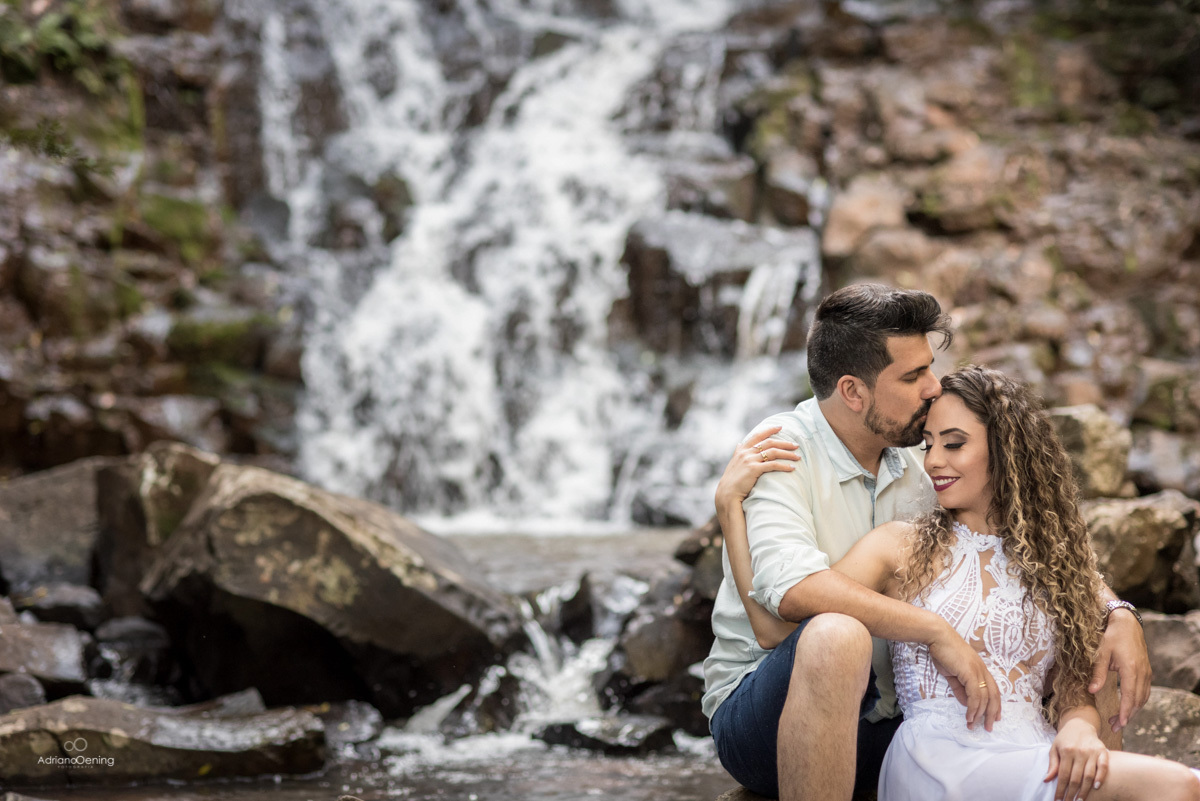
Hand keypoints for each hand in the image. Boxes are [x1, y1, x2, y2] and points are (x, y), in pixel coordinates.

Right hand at [714, 426, 799, 510]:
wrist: (727, 492)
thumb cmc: (732, 479)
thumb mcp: (733, 462)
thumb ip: (738, 452)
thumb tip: (739, 443)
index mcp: (742, 449)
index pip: (758, 435)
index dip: (769, 430)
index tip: (780, 427)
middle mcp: (746, 452)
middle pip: (769, 443)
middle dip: (784, 443)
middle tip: (796, 445)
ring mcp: (750, 460)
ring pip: (773, 452)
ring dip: (787, 454)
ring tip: (797, 457)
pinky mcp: (754, 469)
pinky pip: (773, 465)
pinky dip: (784, 466)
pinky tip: (792, 468)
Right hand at [926, 623, 1000, 730]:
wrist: (938, 637)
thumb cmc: (943, 652)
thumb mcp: (952, 674)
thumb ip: (960, 689)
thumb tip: (966, 703)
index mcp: (980, 670)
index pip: (993, 690)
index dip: (995, 705)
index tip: (994, 717)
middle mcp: (983, 671)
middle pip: (994, 697)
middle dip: (991, 714)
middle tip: (988, 728)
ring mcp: (978, 672)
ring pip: (985, 698)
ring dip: (979, 714)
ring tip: (972, 724)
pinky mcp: (971, 673)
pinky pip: (975, 695)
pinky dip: (973, 707)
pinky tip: (969, 715)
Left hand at [1045, 718, 1107, 800]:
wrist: (1080, 724)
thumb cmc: (1065, 738)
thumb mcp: (1055, 748)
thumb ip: (1053, 764)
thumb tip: (1046, 780)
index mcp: (1066, 751)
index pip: (1063, 775)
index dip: (1060, 789)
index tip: (1058, 800)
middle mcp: (1079, 752)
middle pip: (1076, 778)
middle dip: (1072, 793)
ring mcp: (1092, 752)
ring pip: (1089, 775)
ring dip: (1085, 790)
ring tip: (1081, 800)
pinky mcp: (1102, 751)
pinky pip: (1103, 767)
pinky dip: (1101, 777)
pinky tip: (1096, 787)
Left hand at [1088, 609, 1150, 730]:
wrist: (1127, 623)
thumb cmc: (1112, 636)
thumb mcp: (1101, 653)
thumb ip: (1097, 672)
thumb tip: (1091, 690)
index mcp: (1131, 670)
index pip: (1130, 697)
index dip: (1124, 713)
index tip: (1118, 724)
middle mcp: (1142, 673)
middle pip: (1138, 701)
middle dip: (1127, 716)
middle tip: (1114, 727)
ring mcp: (1147, 672)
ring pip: (1143, 698)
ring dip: (1132, 710)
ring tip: (1119, 720)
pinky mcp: (1146, 671)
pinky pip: (1145, 691)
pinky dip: (1137, 702)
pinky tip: (1128, 706)